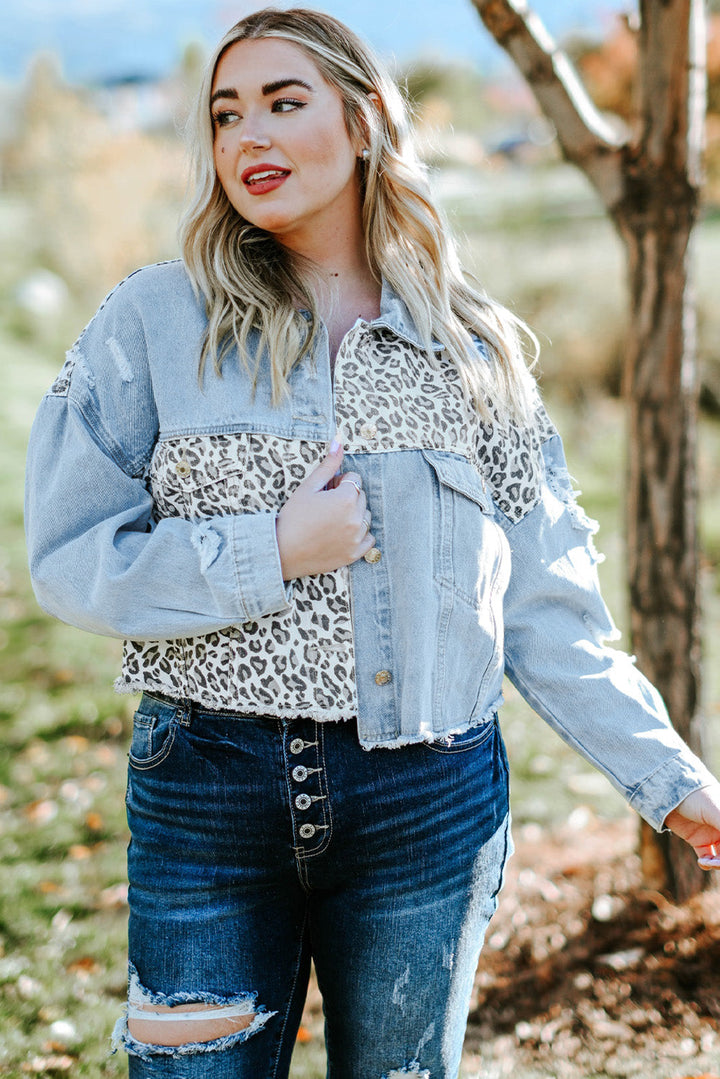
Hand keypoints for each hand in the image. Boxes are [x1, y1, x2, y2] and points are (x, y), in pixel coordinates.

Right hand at [276, 439, 374, 579]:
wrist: (282, 551)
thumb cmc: (292, 517)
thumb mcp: (308, 487)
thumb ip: (328, 465)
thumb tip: (339, 440)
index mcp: (346, 499)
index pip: (354, 479)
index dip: (338, 483)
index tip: (325, 491)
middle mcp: (356, 518)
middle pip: (361, 497)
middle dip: (347, 497)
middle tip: (325, 506)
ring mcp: (356, 538)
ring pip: (366, 517)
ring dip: (354, 515)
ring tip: (331, 520)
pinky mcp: (354, 554)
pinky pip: (369, 539)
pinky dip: (359, 535)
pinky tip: (341, 534)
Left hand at [663, 781, 719, 868]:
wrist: (668, 790)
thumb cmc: (696, 796)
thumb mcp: (715, 810)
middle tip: (716, 862)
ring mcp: (712, 834)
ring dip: (717, 864)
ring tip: (706, 862)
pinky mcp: (698, 840)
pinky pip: (707, 857)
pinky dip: (707, 864)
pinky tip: (702, 862)